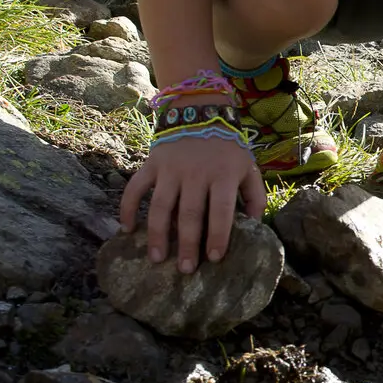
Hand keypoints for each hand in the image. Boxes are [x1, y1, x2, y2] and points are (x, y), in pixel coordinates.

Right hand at [119, 136, 264, 272]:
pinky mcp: (151, 164)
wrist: (200, 112)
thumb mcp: (249, 169)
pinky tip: (126, 230)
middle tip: (185, 270)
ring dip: (156, 234)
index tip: (214, 258)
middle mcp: (196, 174)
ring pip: (160, 206)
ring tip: (156, 259)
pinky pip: (135, 188)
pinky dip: (128, 208)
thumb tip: (256, 228)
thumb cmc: (228, 149)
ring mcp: (171, 169)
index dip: (218, 235)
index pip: (221, 210)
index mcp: (223, 176)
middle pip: (189, 214)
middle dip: (186, 244)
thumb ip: (255, 197)